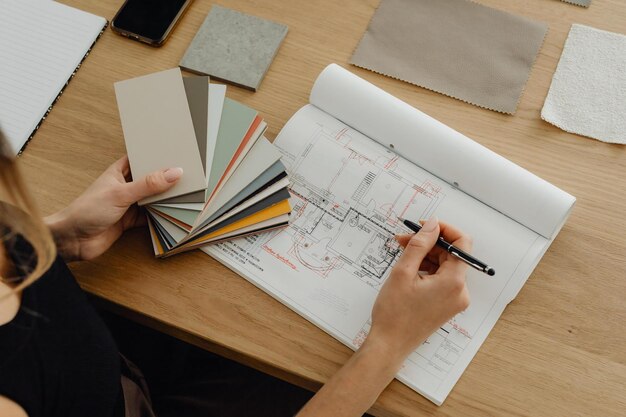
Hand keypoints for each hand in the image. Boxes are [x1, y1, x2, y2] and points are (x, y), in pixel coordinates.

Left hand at [45, 156, 181, 260]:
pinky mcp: (132, 220)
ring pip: (154, 198)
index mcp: (120, 171)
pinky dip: (163, 216)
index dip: (159, 155)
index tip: (179, 152)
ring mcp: (130, 203)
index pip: (143, 157)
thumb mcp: (121, 193)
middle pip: (152, 179)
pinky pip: (152, 216)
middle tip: (191, 174)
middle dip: (168, 179)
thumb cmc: (88, 210)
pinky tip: (176, 214)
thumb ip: (149, 184)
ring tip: (189, 193)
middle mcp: (127, 185)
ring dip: (167, 199)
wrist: (73, 240)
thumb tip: (174, 172)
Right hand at [367, 216, 470, 360]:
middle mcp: (460, 291)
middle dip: (430, 242)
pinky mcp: (446, 304)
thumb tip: (432, 225)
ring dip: (426, 255)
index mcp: (454, 282)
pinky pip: (441, 279)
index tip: (425, 225)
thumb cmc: (394, 313)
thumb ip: (420, 244)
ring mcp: (454, 299)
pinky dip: (427, 269)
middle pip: (452, 254)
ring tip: (402, 252)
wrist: (389, 345)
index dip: (445, 229)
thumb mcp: (403, 272)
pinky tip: (409, 267)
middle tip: (405, 238)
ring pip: (445, 266)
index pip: (462, 244)